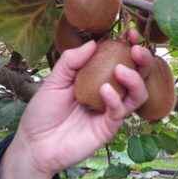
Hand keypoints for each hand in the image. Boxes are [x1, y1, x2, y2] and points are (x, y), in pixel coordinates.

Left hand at [0, 30, 151, 178]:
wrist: (34, 144)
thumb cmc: (43, 112)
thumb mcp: (54, 80)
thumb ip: (71, 61)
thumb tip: (93, 42)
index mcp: (97, 78)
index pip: (120, 59)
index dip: (129, 46)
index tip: (131, 34)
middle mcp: (109, 93)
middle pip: (138, 75)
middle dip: (143, 60)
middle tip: (136, 50)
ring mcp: (110, 111)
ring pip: (138, 94)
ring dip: (135, 79)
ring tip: (120, 70)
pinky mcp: (108, 128)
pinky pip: (119, 112)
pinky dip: (115, 99)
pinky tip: (105, 90)